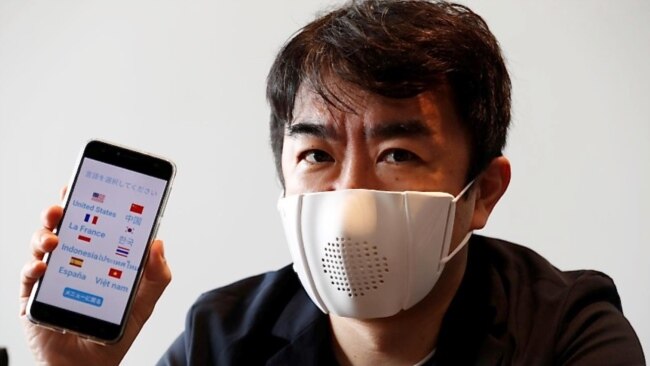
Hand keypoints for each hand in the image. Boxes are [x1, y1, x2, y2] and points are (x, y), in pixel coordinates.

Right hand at [19, 197, 171, 365]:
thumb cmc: (114, 332)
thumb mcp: (144, 302)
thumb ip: (157, 275)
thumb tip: (158, 243)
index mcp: (97, 258)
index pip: (91, 223)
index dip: (86, 202)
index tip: (87, 182)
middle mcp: (72, 263)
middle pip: (61, 227)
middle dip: (59, 210)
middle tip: (63, 204)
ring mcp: (52, 278)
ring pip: (40, 246)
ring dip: (44, 235)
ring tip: (55, 238)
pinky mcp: (34, 298)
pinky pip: (28, 277)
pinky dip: (32, 267)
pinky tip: (42, 267)